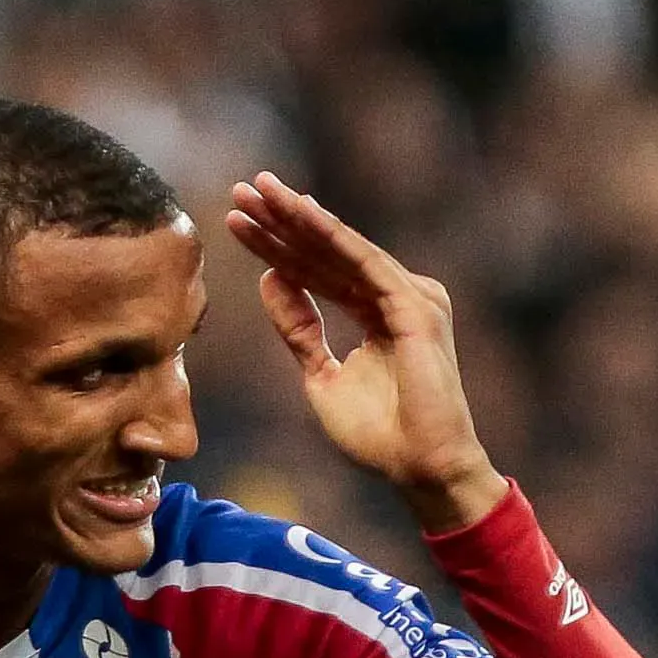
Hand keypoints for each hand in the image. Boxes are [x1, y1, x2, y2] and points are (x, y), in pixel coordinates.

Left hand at [227, 172, 506, 533]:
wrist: (421, 469)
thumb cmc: (380, 435)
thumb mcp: (320, 376)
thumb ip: (299, 328)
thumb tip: (269, 279)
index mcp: (376, 311)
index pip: (319, 270)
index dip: (277, 245)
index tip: (235, 220)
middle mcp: (397, 295)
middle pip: (327, 251)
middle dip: (282, 220)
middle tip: (241, 189)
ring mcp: (411, 297)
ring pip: (342, 248)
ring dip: (298, 217)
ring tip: (258, 190)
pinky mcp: (416, 307)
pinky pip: (364, 263)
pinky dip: (331, 236)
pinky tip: (299, 214)